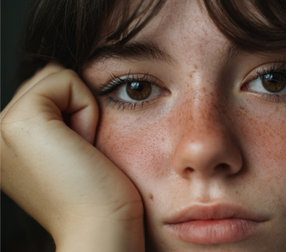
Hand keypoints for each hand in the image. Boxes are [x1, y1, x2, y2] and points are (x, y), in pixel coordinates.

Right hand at [1, 64, 144, 251]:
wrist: (101, 228)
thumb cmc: (97, 196)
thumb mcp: (69, 151)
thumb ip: (56, 118)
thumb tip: (61, 78)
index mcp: (6, 143)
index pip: (45, 91)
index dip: (75, 112)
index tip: (77, 156)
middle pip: (50, 79)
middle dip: (77, 108)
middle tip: (80, 153)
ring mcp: (2, 128)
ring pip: (57, 78)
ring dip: (82, 109)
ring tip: (81, 151)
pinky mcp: (22, 121)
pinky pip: (67, 80)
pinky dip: (88, 109)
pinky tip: (84, 144)